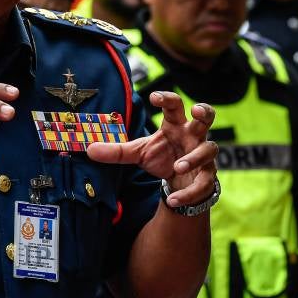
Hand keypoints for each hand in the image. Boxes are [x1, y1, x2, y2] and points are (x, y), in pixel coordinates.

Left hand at [86, 91, 217, 206]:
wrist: (178, 181)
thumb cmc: (162, 157)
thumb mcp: (137, 153)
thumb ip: (117, 151)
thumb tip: (89, 150)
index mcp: (175, 125)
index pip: (174, 106)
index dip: (167, 99)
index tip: (154, 97)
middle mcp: (192, 136)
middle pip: (206, 118)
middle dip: (205, 112)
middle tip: (197, 110)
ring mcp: (202, 155)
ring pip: (208, 150)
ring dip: (194, 157)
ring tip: (177, 167)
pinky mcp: (207, 176)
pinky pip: (203, 183)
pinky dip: (188, 192)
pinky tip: (173, 200)